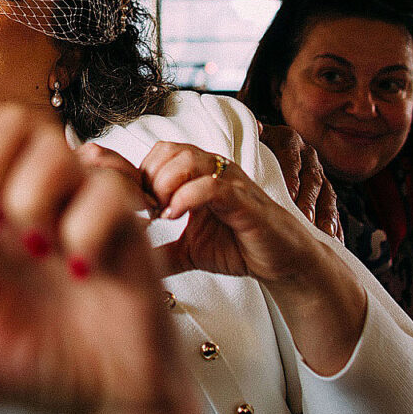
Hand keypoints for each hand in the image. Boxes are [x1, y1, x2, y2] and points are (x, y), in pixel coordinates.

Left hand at [0, 110, 182, 413]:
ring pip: (53, 146)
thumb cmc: (54, 366)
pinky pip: (105, 190)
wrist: (118, 399)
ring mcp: (82, 211)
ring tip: (39, 248)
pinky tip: (80, 266)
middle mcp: (35, 206)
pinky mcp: (127, 229)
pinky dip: (85, 224)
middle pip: (8, 124)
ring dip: (33, 192)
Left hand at [139, 140, 328, 282]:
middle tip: (148, 211)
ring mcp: (230, 182)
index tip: (136, 206)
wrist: (282, 262)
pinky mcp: (244, 201)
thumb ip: (161, 250)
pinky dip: (186, 198)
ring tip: (162, 214)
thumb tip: (131, 258)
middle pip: (169, 150)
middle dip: (149, 179)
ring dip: (165, 185)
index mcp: (199, 174)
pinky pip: (212, 186)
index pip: (160, 153)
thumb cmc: (239, 248)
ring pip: (187, 160)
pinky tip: (176, 217)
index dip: (141, 175)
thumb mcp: (188, 251)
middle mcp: (214, 170)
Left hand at [258, 124, 342, 240]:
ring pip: (325, 192)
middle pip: (311, 176)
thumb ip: (252, 140)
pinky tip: (335, 239)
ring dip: (324, 212)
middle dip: (308, 198)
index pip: (291, 155)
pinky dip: (334, 223)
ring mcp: (317, 172)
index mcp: (287, 140)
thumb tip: (258, 128)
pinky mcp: (325, 190)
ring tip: (323, 231)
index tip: (289, 193)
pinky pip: (332, 207)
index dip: (291, 174)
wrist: (264, 157)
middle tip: (305, 217)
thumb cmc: (249, 155)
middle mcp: (305, 153)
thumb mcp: (250, 144)